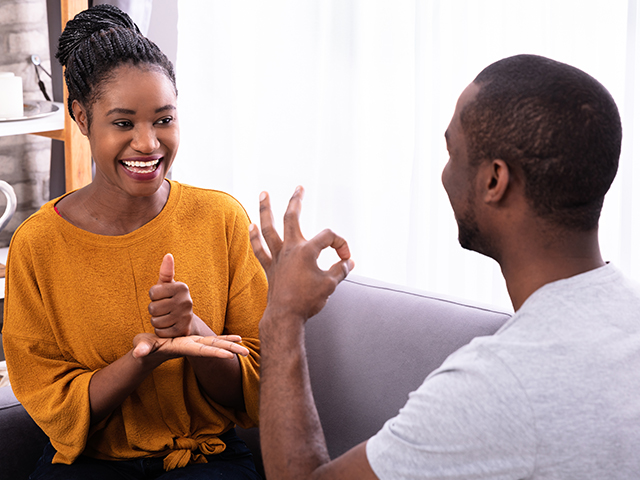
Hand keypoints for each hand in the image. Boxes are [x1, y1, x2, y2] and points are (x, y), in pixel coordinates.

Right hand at [132, 332, 249, 359]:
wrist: (148, 353)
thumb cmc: (144, 349)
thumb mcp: (141, 346)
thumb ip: (141, 349)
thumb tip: (138, 354)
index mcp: (183, 347)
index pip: (202, 350)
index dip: (216, 352)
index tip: (229, 355)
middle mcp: (192, 346)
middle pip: (214, 348)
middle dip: (230, 350)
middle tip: (247, 353)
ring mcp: (195, 344)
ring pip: (217, 344)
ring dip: (231, 345)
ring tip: (246, 349)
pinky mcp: (195, 341)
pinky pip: (214, 340)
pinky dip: (225, 338)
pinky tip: (237, 338)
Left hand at [148, 253, 195, 337]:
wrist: (187, 321)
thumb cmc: (172, 299)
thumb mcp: (169, 285)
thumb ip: (166, 271)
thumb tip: (168, 255)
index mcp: (182, 287)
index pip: (152, 292)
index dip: (154, 296)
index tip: (162, 297)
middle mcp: (186, 301)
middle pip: (152, 308)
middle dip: (154, 310)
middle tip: (164, 309)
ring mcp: (185, 317)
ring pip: (155, 321)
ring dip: (157, 321)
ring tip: (166, 318)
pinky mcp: (183, 331)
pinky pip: (160, 332)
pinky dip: (161, 331)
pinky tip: (169, 327)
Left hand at [249, 186, 353, 321]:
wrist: (286, 317)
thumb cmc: (308, 301)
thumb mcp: (331, 284)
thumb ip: (341, 270)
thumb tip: (348, 262)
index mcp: (307, 251)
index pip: (329, 237)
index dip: (341, 245)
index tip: (346, 259)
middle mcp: (290, 249)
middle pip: (291, 217)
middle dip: (296, 201)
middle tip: (299, 187)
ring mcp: (278, 257)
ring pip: (268, 228)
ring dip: (265, 210)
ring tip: (263, 193)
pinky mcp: (270, 268)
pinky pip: (260, 249)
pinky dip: (254, 237)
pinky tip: (250, 225)